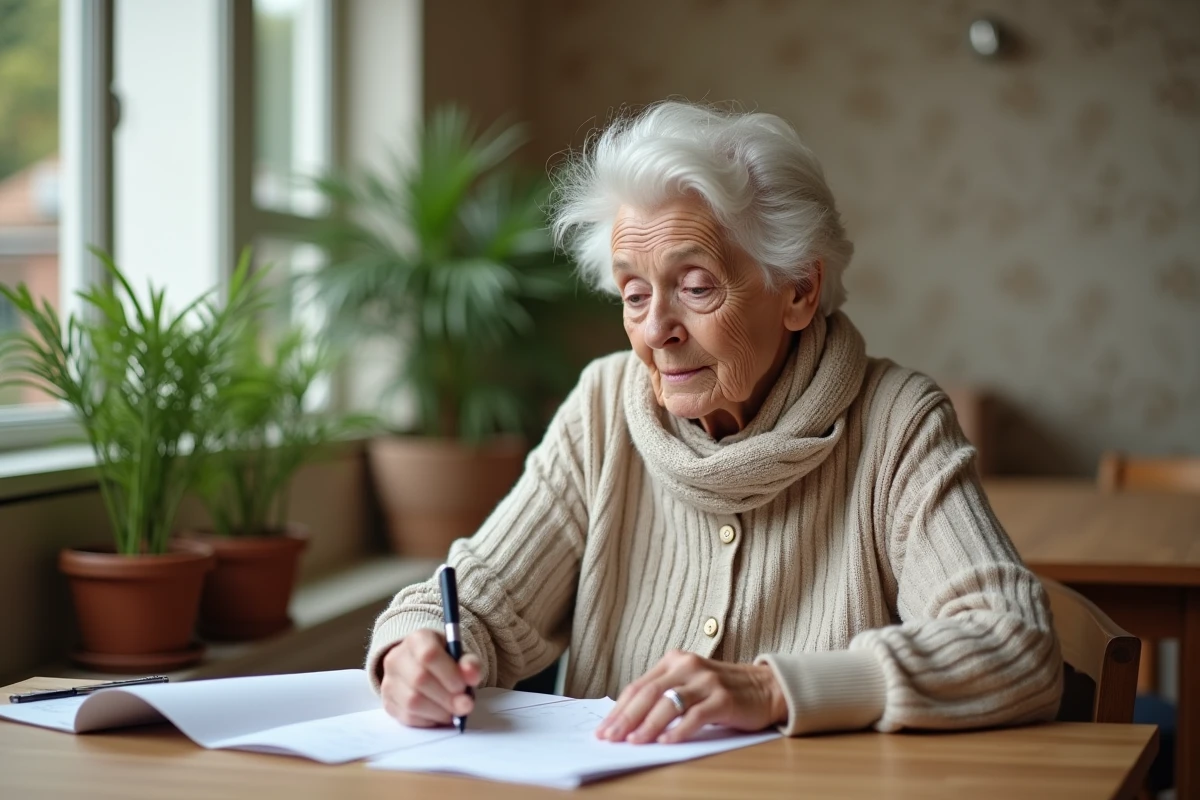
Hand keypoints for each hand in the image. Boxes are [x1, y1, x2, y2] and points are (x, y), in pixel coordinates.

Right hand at [379, 628, 481, 726]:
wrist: (424, 669)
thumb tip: (471, 675)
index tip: (463, 687)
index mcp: (417, 640)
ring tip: (453, 711)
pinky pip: (408, 717)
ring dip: (439, 711)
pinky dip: (428, 720)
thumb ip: (470, 664)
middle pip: (420, 680)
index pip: (428, 655)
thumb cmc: (445, 662)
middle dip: (447, 697)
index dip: (448, 674)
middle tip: (465, 705)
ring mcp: (388, 682)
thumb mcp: (461, 656)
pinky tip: (439, 714)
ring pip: (412, 702)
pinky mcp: (388, 703)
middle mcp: (397, 658)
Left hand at [596, 650, 786, 743]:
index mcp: (674, 661)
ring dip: (647, 725)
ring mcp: (706, 681)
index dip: (618, 709)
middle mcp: (687, 666)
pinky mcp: (723, 698)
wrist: (765, 687)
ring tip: (634, 742)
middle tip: (610, 738)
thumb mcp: (688, 685)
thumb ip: (663, 695)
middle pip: (648, 693)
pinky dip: (679, 730)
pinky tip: (666, 741)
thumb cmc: (720, 690)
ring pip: (669, 704)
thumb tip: (627, 722)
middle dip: (626, 718)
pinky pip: (696, 716)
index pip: (638, 686)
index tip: (603, 729)